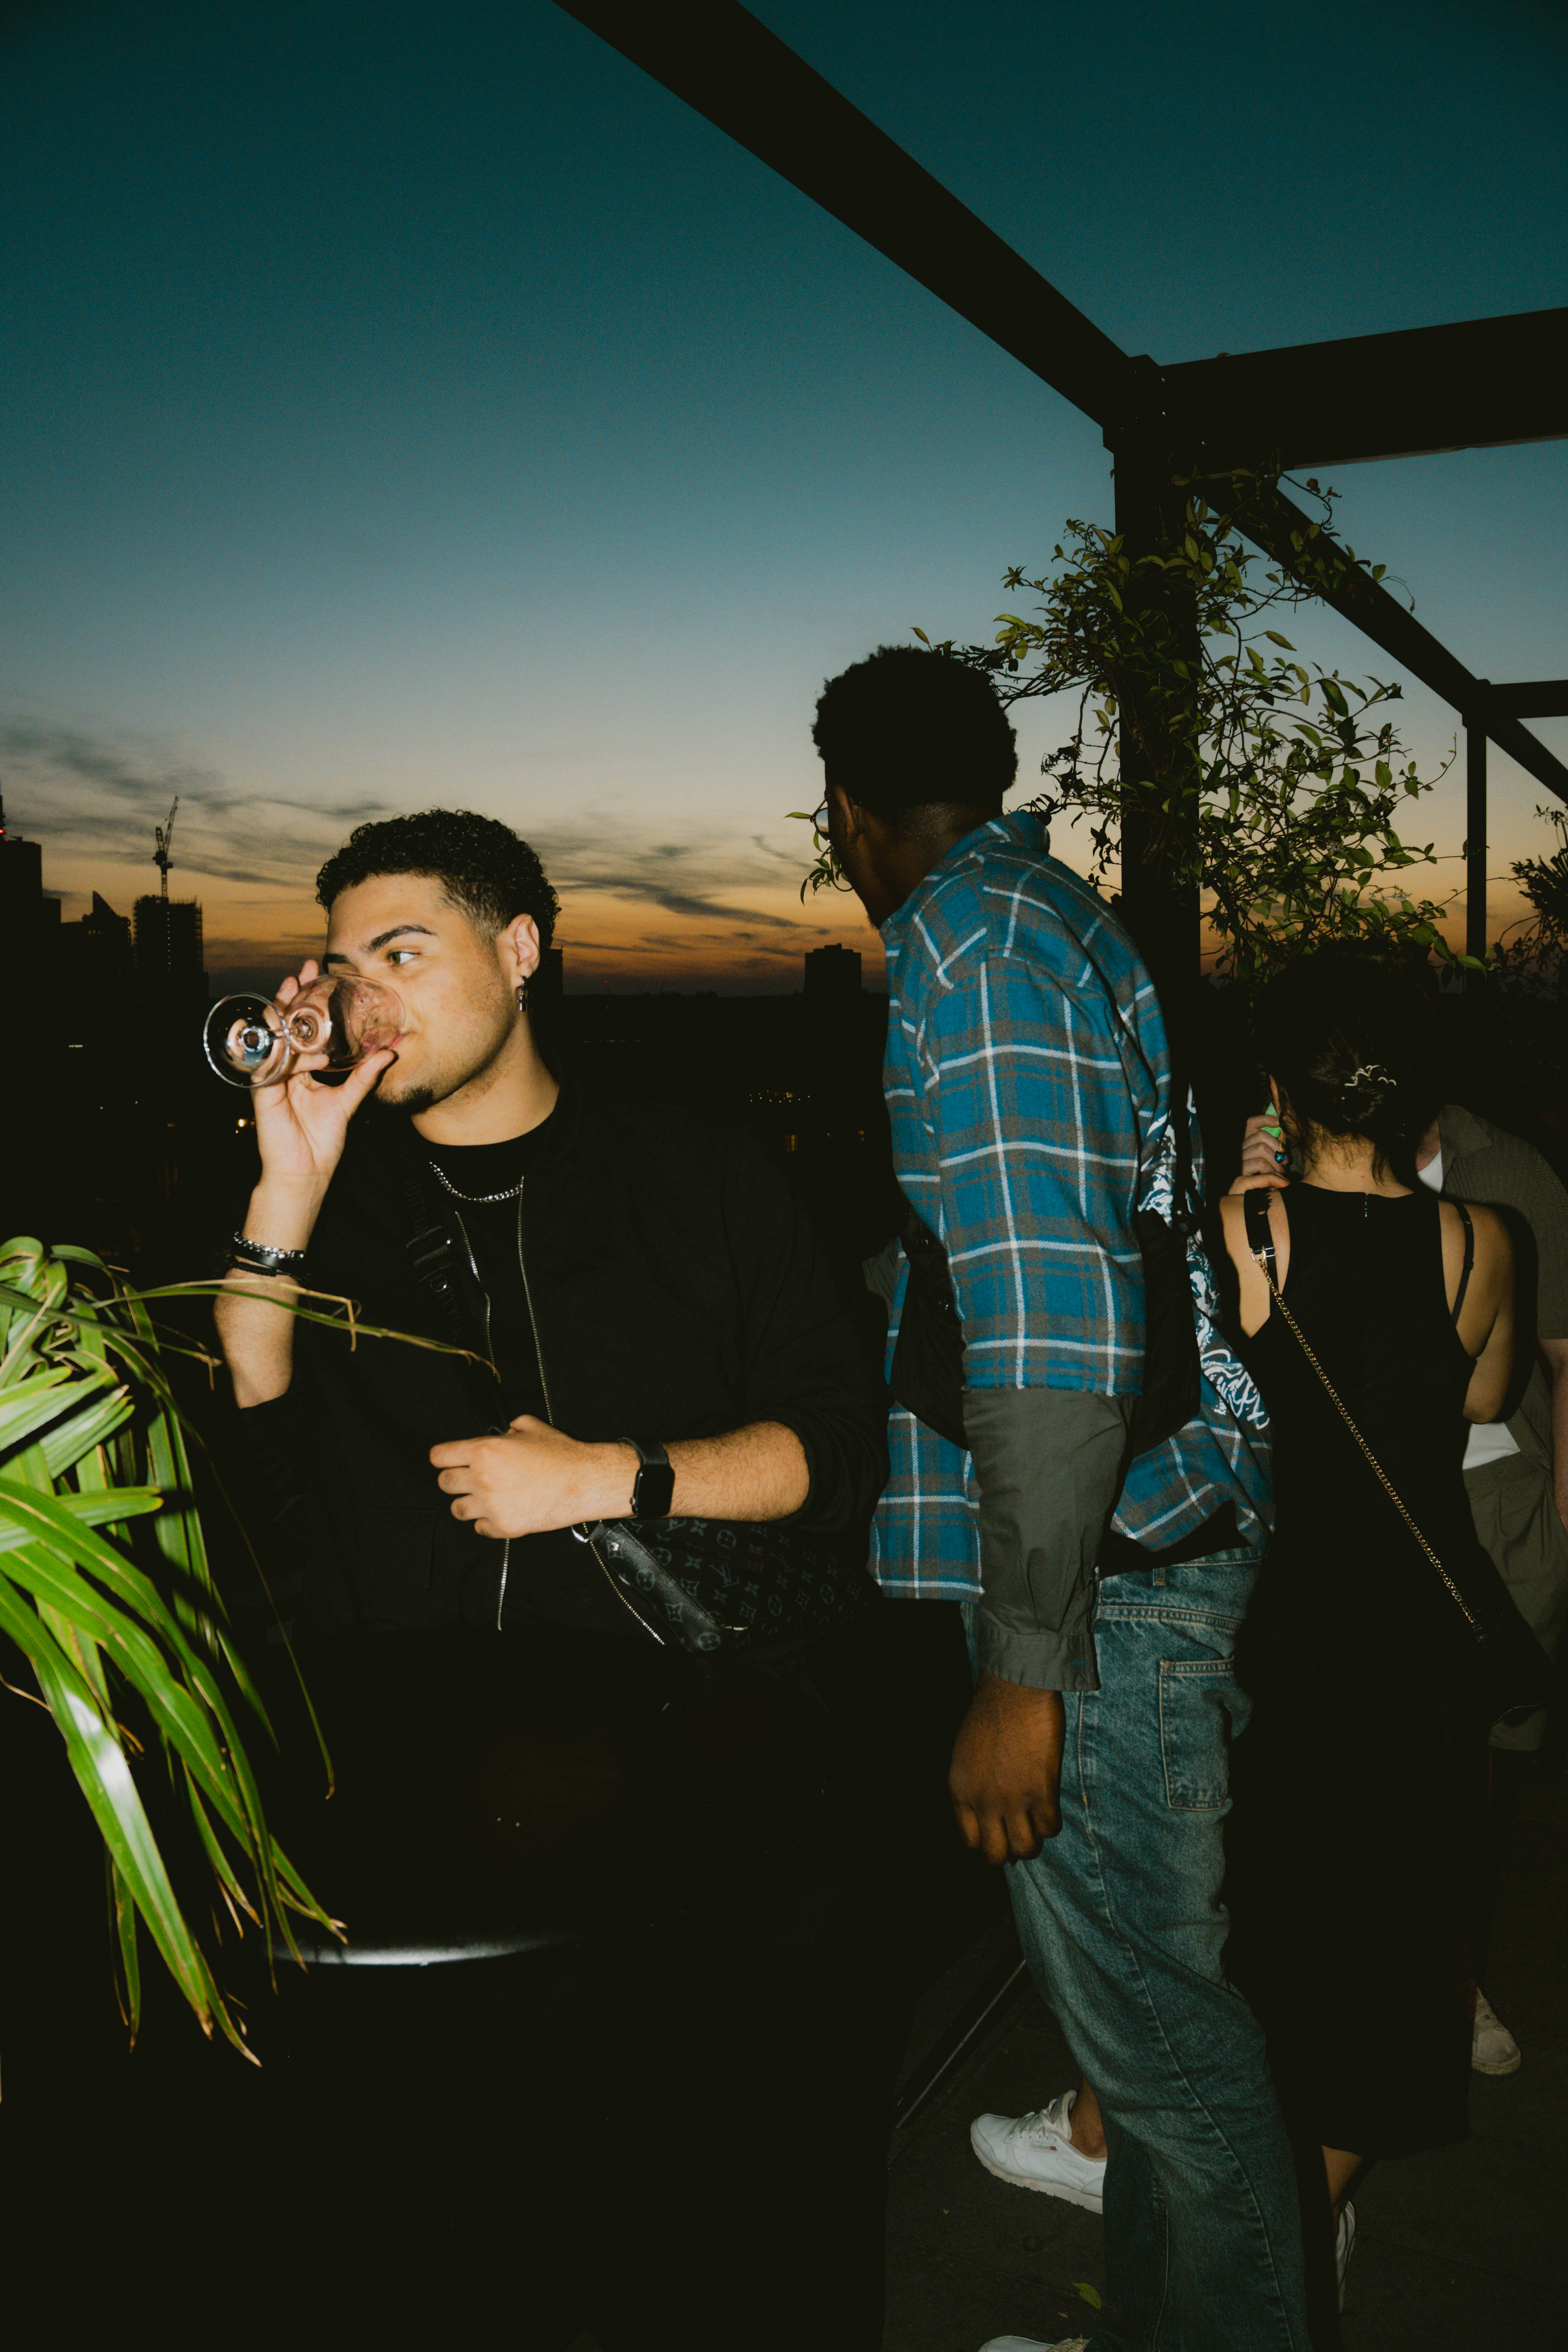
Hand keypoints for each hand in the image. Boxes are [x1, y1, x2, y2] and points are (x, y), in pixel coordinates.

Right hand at [249, 959, 396, 1205]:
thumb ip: (365, 1076)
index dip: (308, 1003)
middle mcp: (287, 1070)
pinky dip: (283, 1050)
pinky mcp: (264, 1091)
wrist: (306, 1172)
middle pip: (287, 1026)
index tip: (317, 977)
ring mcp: (273, 1078)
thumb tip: (390, 1054)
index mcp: (304, 1070)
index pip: (305, 1030)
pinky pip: (270, 1063)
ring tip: (293, 989)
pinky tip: (295, 1039)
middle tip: (303, 971)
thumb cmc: (323, 1141)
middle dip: (293, 997)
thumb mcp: (349, 1101)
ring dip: (283, 1013)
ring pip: (276, 1038)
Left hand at [430, 1417, 636, 1540]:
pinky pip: (479, 1527)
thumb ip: (508, 1428)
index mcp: (485, 1451)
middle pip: (444, 1483)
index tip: (446, 1460)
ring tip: (483, 1498)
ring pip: (457, 1509)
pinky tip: (500, 1511)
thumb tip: (501, 1434)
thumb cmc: (561, 1455)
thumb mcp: (531, 1427)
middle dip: (454, 1479)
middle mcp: (483, 1478)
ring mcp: (492, 1505)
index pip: (439, 1456)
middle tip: (468, 1478)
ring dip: (467, 1502)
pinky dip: (486, 1521)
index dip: (443, 1457)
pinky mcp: (504, 1526)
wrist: (583, 1481)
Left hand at [949, 1674, 1064, 1863]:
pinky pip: (1050, 1828)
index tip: (998, 1833)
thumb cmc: (990, 1713)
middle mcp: (983, 1802)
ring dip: (1033, 1841)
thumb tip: (986, 1807)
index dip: (986, 1841)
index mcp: (960, 1791)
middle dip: (1009, 1851)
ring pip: (1026, 1849)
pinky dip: (1052, 1823)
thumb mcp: (965, 1753)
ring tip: (1037, 1825)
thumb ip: (974, 1783)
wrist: (1014, 1689)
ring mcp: (1012, 1800)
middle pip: (996, 1855)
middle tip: (1020, 1835)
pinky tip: (1050, 1807)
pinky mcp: (1041, 1793)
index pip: (970, 1841)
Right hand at [1228, 1104, 1289, 1195]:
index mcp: (1248, 1147)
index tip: (1280, 1123)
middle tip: (1285, 1162)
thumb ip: (1277, 1150)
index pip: (1251, 1124)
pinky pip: (1260, 1165)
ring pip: (1260, 1150)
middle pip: (1260, 1136)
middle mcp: (1239, 1153)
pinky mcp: (1239, 1178)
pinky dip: (1273, 1173)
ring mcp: (1238, 1165)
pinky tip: (1279, 1183)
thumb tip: (1283, 1134)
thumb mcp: (1275, 1165)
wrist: (1255, 1213)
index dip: (1266, 1119)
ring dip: (1276, 1163)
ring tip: (1282, 1176)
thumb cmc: (1267, 1187)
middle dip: (1277, 1147)